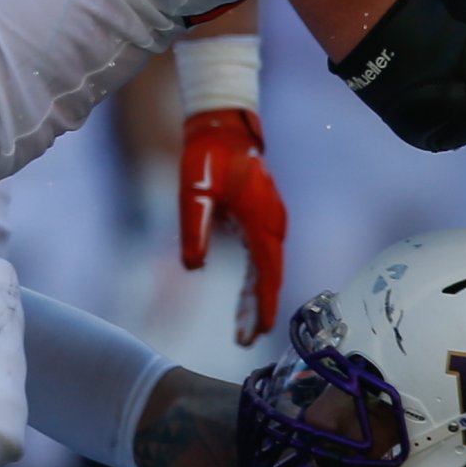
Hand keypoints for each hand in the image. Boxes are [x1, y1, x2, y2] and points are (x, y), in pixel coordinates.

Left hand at [180, 109, 285, 345]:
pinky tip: (246, 295)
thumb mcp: (194, 193)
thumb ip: (195, 228)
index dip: (262, 303)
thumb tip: (194, 266)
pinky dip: (255, 278)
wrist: (223, 127)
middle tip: (246, 339)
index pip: (265, 272)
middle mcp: (271, 223)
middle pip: (269, 275)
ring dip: (256, 296)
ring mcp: (269, 220)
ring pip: (266, 267)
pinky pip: (261, 255)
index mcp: (260, 220)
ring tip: (244, 327)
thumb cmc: (208, 157)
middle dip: (258, 308)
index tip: (259, 330)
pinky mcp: (261, 217)